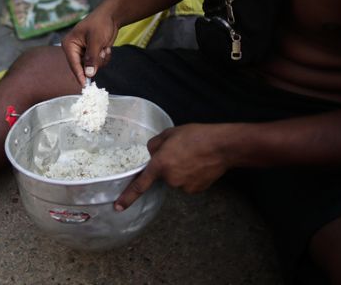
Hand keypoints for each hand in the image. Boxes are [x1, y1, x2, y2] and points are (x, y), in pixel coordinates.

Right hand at [60, 8, 118, 85]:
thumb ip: (92, 58)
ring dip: (101, 59)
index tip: (85, 85)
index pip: (73, 63)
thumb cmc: (100, 23)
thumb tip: (89, 74)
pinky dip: (104, 58)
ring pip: (92, 67)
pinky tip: (106, 48)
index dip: (80, 75)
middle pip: (83, 67)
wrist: (111, 16)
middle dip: (95, 62)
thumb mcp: (96, 40)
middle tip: (102, 52)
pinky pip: (98, 64)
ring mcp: (83, 52)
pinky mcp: (92, 54)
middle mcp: (74, 50)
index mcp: (69, 44)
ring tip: (104, 47)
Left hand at [115, 124, 232, 210]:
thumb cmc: (196, 136)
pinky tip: (199, 165)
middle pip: (163, 174)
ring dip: (180, 170)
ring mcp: (183, 187)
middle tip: (181, 151)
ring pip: (176, 179)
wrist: (222, 146)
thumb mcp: (169, 133)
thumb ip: (154, 145)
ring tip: (193, 156)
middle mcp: (170, 179)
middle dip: (168, 165)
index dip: (128, 197)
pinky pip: (187, 183)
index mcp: (160, 164)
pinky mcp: (196, 190)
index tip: (118, 207)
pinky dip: (191, 176)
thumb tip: (151, 153)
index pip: (139, 185)